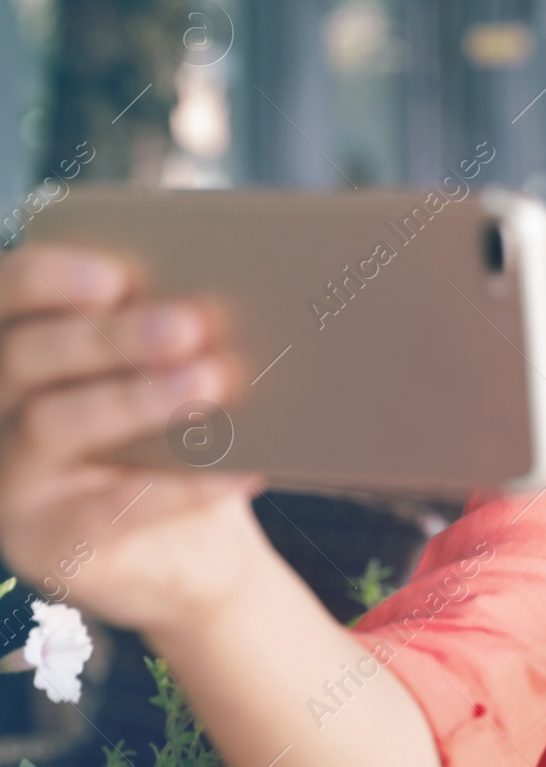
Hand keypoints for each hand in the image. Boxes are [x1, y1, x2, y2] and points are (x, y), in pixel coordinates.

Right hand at [0, 243, 267, 638]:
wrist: (188, 552)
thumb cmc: (174, 443)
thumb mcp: (163, 381)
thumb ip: (166, 338)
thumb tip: (223, 294)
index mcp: (16, 356)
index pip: (6, 299)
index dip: (45, 280)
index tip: (114, 276)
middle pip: (24, 358)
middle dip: (107, 337)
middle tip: (187, 324)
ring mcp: (12, 483)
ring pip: (52, 426)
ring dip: (133, 399)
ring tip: (207, 383)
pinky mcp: (47, 543)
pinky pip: (108, 510)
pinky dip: (180, 487)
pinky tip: (239, 469)